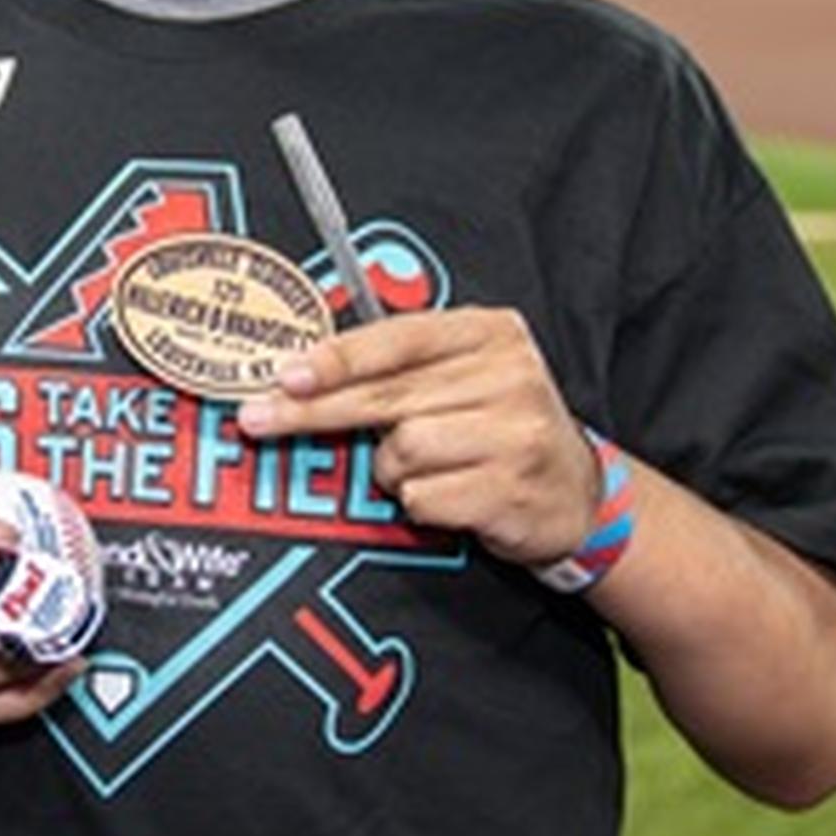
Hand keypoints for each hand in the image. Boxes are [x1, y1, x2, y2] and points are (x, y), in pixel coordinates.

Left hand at [232, 309, 605, 570]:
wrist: (577, 494)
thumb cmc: (501, 427)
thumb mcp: (468, 375)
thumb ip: (403, 366)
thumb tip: (304, 370)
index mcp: (490, 333)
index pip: (399, 339)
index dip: (337, 358)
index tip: (286, 374)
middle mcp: (508, 375)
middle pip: (385, 396)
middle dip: (312, 411)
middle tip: (258, 420)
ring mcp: (516, 433)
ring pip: (402, 449)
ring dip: (392, 469)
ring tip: (421, 469)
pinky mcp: (512, 488)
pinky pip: (423, 497)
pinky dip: (419, 502)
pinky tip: (446, 494)